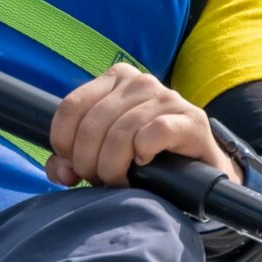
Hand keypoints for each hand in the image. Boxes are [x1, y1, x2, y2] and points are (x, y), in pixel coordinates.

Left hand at [45, 63, 241, 189]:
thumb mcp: (103, 154)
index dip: (64, 144)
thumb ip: (71, 160)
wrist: (201, 172)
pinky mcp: (191, 120)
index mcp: (115, 79)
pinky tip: (144, 165)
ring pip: (120, 133)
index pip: (71, 108)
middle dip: (88, 162)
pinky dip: (142, 153)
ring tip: (120, 182)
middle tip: (100, 181)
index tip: (75, 167)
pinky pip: (153, 133)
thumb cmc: (145, 161)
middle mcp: (139, 81)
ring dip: (113, 166)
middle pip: (92, 125)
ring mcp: (167, 98)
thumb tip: (59, 171)